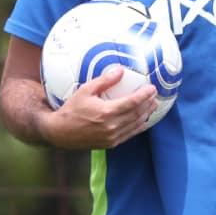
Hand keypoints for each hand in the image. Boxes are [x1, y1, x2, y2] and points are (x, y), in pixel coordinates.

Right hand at [42, 66, 159, 148]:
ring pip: (136, 125)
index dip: (145, 95)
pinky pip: (130, 134)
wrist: (60, 133)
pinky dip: (139, 126)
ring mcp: (112, 137)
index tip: (152, 88)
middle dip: (149, 104)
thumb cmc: (71, 109)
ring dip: (146, 115)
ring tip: (153, 105)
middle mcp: (111, 127)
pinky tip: (143, 120)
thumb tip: (120, 70)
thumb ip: (104, 81)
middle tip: (155, 95)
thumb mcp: (85, 90)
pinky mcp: (111, 144)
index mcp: (106, 113)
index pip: (132, 103)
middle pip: (137, 114)